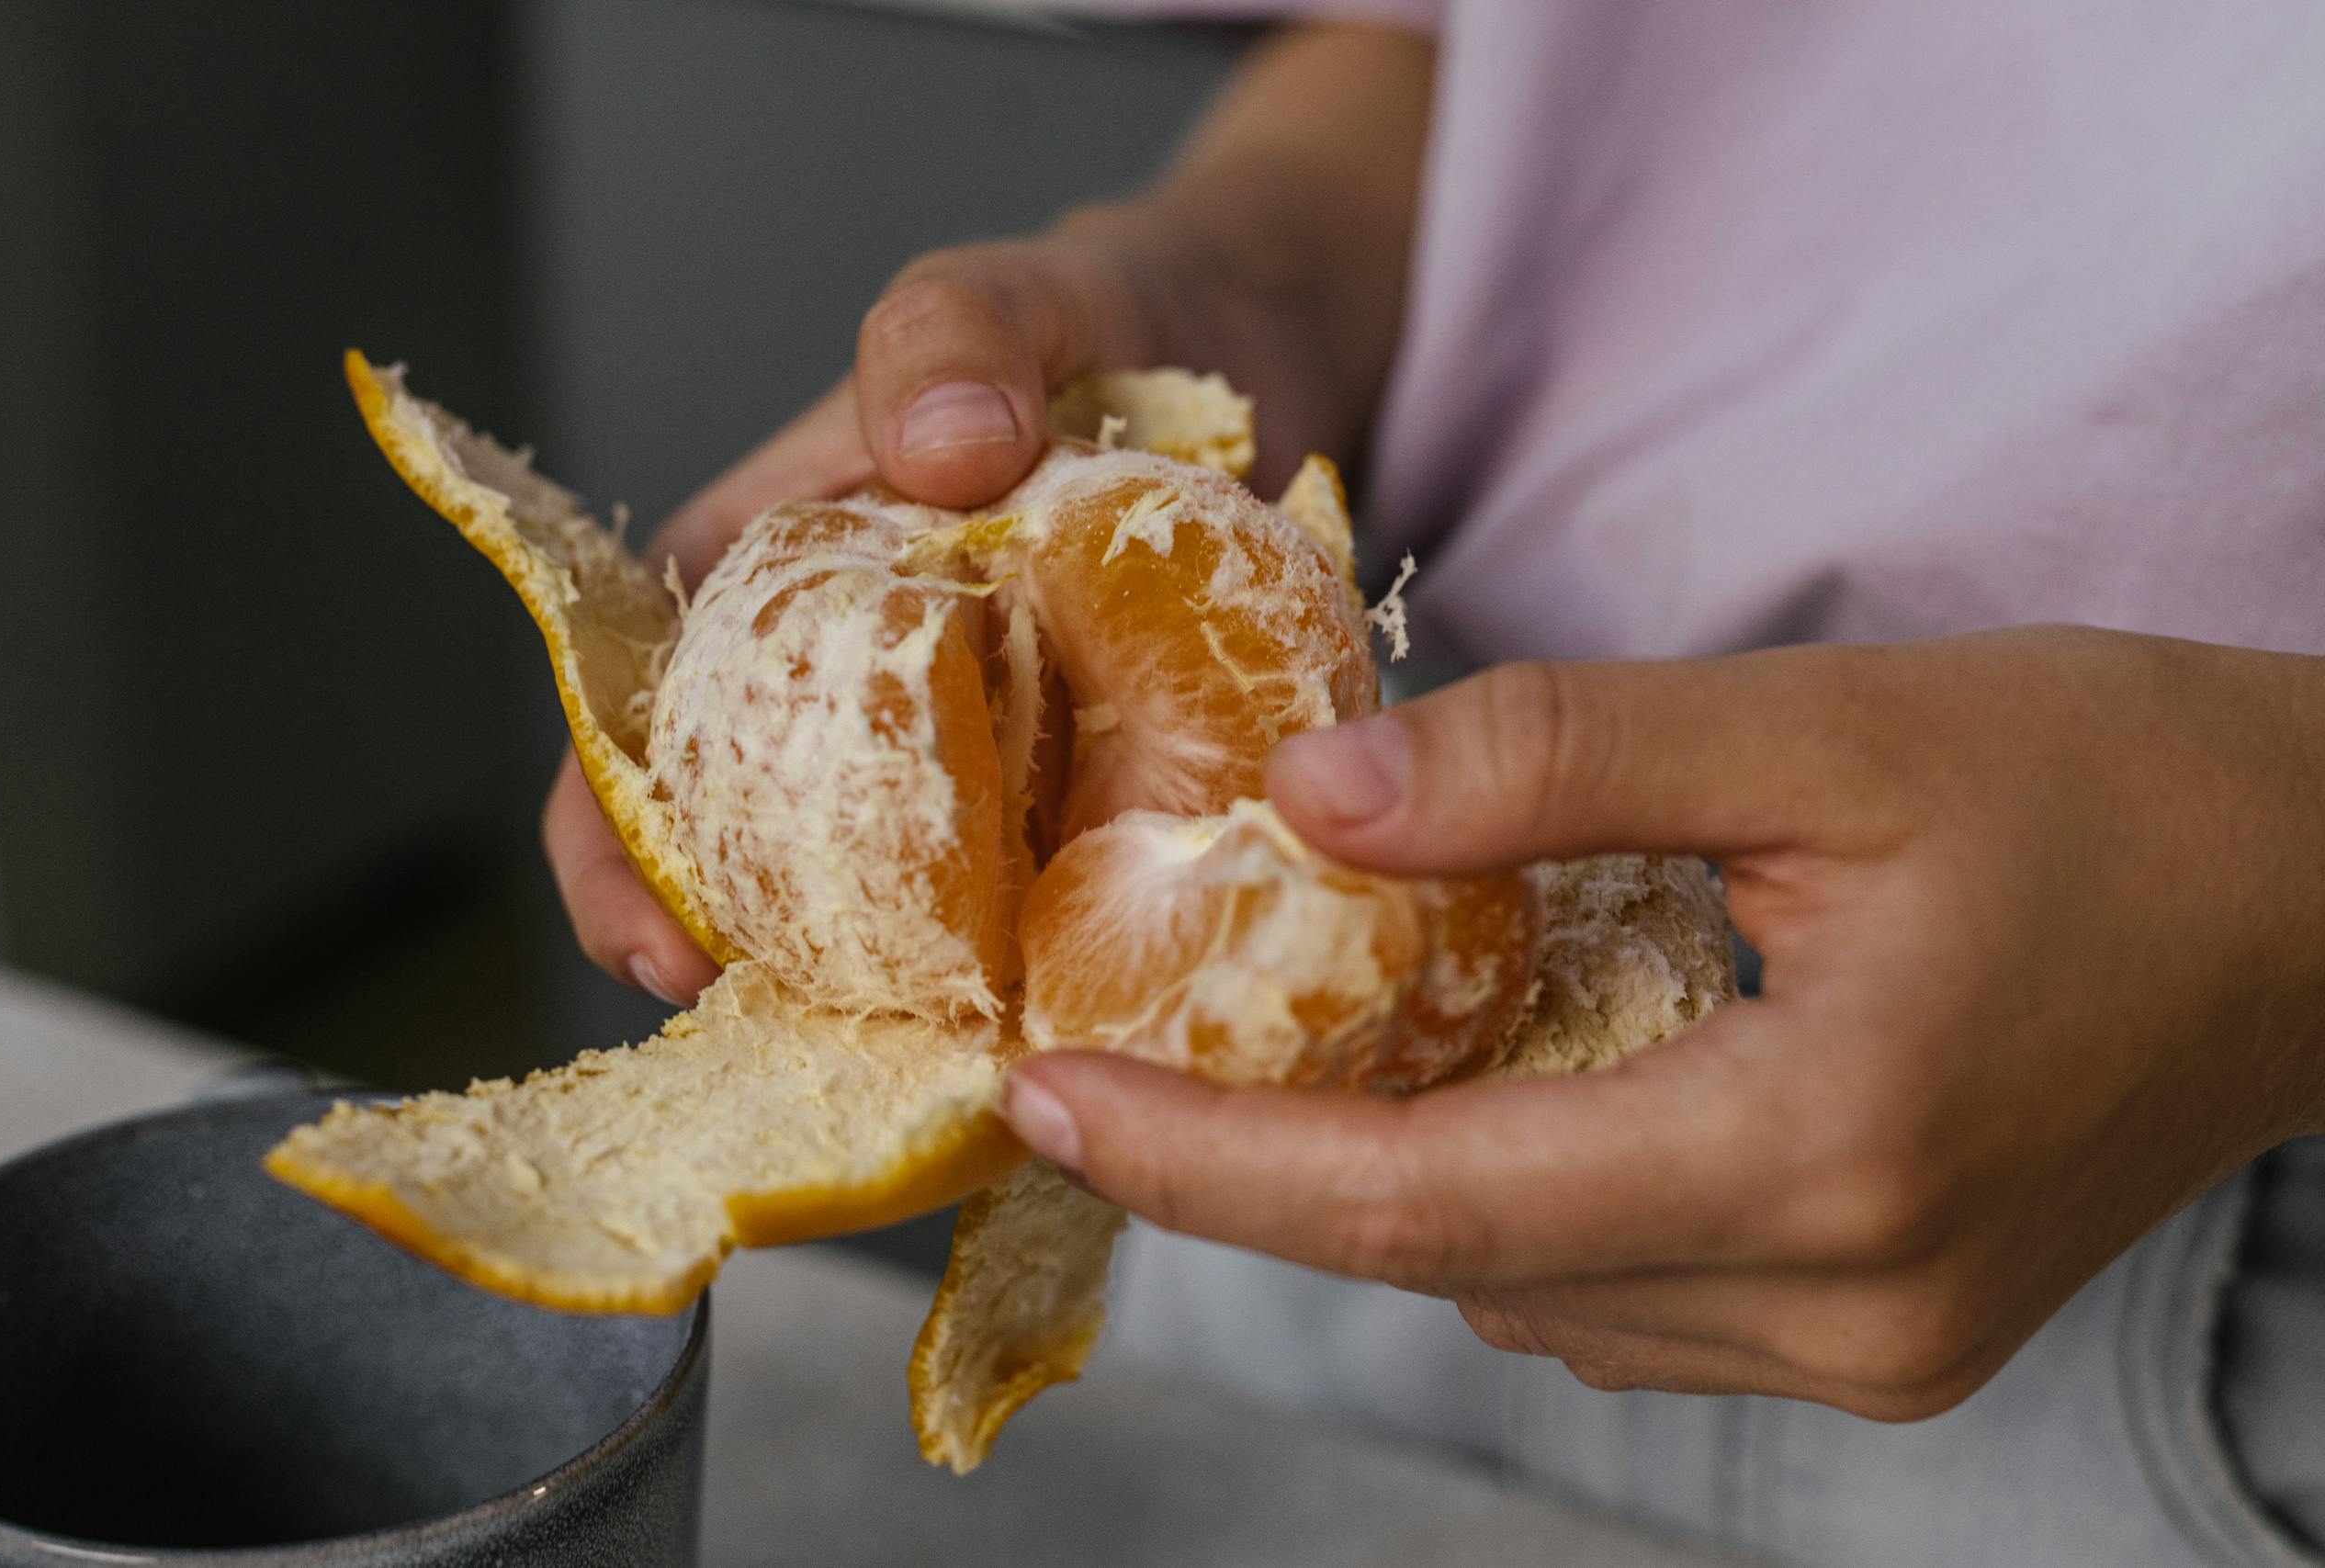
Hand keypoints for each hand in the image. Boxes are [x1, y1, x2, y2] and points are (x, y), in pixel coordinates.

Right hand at [544, 227, 1185, 1003]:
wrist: (1256, 363)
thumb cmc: (1094, 325)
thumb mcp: (1011, 295)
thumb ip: (952, 330)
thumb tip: (933, 451)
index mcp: (760, 596)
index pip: (627, 746)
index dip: (615, 862)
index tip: (669, 953)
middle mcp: (842, 709)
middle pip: (748, 878)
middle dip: (767, 981)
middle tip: (837, 1050)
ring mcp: (968, 775)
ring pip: (895, 928)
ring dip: (904, 1008)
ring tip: (959, 1065)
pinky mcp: (1084, 809)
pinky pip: (1047, 915)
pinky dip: (1049, 973)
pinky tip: (1082, 1020)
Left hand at [1000, 627, 2324, 1417]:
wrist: (2323, 900)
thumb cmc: (2112, 784)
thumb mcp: (1828, 724)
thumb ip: (1554, 756)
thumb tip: (1307, 802)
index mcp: (1823, 1152)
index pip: (1421, 1202)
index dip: (1205, 1164)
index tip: (1045, 1102)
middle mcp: (1836, 1304)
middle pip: (1452, 1259)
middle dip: (1269, 1167)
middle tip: (1121, 1054)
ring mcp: (1864, 1350)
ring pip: (1525, 1291)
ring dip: (1402, 1175)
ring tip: (1310, 1040)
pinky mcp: (1877, 1338)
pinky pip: (1615, 1292)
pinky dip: (1516, 1194)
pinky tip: (1498, 1079)